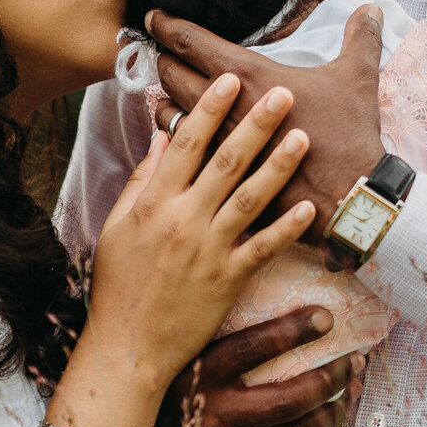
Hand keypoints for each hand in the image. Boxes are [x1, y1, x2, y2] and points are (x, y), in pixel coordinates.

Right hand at [89, 73, 314, 396]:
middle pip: (225, 163)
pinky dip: (287, 227)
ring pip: (250, 198)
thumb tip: (160, 139)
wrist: (129, 346)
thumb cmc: (119, 284)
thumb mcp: (117, 226)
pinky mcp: (228, 279)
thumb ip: (141, 180)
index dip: (208, 109)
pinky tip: (309, 205)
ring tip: (302, 136)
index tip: (229, 80)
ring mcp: (209, 250)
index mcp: (154, 203)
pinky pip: (263, 248)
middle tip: (281, 92)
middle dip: (255, 124)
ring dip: (278, 165)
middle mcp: (184, 220)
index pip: (185, 144)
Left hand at [149, 4, 386, 229]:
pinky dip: (175, 141)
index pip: (191, 41)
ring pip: (168, 115)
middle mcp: (223, 108)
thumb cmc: (348, 136)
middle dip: (164, 60)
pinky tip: (184, 140)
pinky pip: (180, 154)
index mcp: (249, 76)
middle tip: (165, 54)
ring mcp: (217, 144)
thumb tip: (371, 9)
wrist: (350, 198)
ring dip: (166, 100)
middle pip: (170, 75)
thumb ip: (361, 37)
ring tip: (171, 94)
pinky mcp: (219, 176)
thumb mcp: (357, 78)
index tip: (154, 17)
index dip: (167, 25)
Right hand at [152, 309, 363, 426]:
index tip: (326, 317)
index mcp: (197, 377)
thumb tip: (254, 292)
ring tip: (355, 387)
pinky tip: (336, 417)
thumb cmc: (166, 396)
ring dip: (334, 409)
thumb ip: (208, 335)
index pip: (251, 349)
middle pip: (287, 399)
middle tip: (355, 360)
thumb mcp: (179, 360)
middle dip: (330, 379)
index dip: (292, 331)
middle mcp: (214, 415)